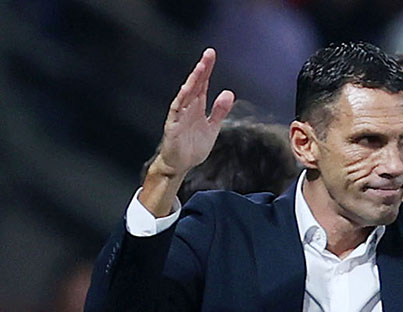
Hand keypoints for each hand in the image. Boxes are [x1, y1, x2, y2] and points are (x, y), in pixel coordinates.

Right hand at [149, 49, 235, 187]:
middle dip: (202, 69)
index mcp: (198, 107)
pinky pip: (176, 111)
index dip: (207, 69)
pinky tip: (186, 90)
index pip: (203, 84)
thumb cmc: (193, 146)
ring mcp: (180, 116)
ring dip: (193, 81)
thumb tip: (229, 93)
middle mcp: (188, 107)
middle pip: (195, 84)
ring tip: (200, 68)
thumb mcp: (212, 128)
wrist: (180, 166)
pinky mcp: (173, 126)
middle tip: (209, 53)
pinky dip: (181, 100)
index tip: (211, 54)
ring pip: (186, 94)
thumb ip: (220, 111)